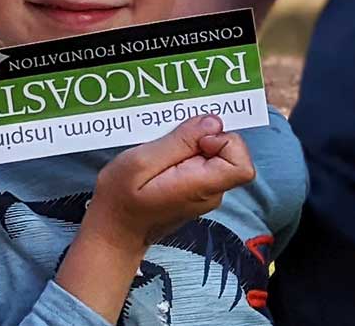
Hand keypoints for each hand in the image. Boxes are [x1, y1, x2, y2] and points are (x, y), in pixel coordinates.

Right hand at [86, 116, 256, 248]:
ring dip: (192, 145)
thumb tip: (214, 122)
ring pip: (216, 155)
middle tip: (170, 142)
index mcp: (201, 187)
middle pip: (231, 154)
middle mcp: (211, 192)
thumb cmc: (120, 199)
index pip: (242, 163)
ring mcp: (206, 194)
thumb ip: (179, 142)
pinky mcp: (197, 191)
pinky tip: (162, 158)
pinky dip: (186, 154)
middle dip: (204, 138)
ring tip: (161, 152)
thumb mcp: (141, 162)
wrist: (113, 232)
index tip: (194, 140)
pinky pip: (204, 163)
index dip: (224, 141)